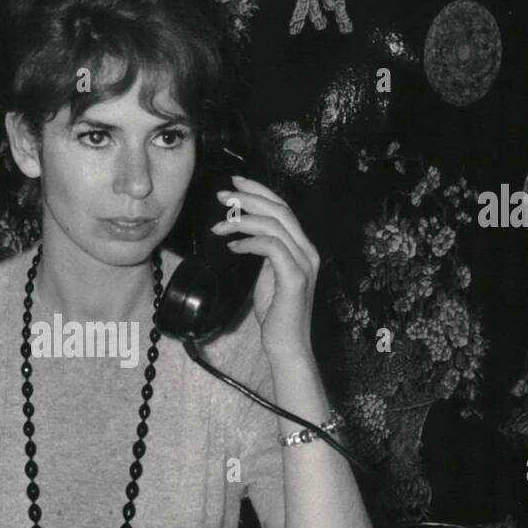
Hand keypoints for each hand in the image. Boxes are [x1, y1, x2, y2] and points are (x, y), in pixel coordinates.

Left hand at [210, 175, 319, 363]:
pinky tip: (233, 246)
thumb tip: (246, 235)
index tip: (236, 182)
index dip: (260, 191)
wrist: (287, 345)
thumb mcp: (269, 275)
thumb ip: (265, 253)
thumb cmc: (276, 313)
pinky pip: (272, 247)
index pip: (283, 208)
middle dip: (248, 198)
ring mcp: (305, 263)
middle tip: (222, 195)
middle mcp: (308, 251)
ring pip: (274, 225)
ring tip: (219, 226)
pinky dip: (250, 242)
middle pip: (280, 210)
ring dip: (242, 220)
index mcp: (303, 247)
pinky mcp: (295, 278)